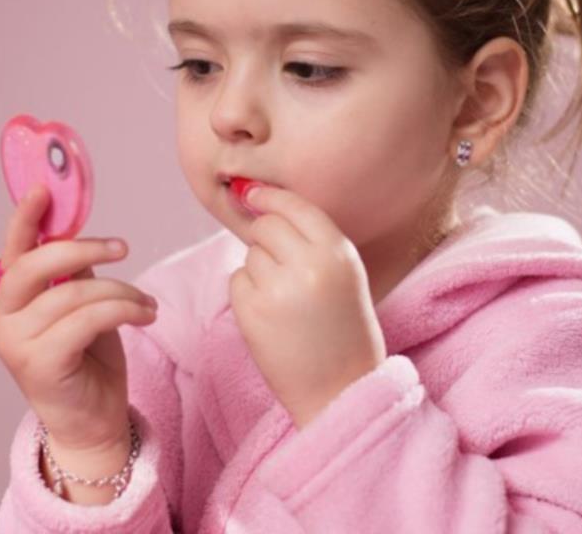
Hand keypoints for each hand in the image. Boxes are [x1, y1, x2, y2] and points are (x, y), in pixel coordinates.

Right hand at [0, 183, 157, 451]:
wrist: (93, 418)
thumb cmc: (88, 358)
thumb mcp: (81, 307)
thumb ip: (73, 275)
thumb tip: (81, 239)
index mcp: (11, 299)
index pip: (14, 251)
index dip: (25, 218)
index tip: (44, 188)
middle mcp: (3, 319)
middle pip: (36, 264)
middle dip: (84, 248)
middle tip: (121, 247)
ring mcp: (16, 344)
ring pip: (75, 292)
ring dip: (122, 291)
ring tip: (146, 303)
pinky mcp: (40, 364)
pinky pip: (89, 319)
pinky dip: (126, 310)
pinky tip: (145, 315)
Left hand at [228, 185, 386, 428]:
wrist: (342, 389)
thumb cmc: (344, 327)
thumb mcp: (345, 272)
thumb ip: (311, 237)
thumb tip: (257, 197)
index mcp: (338, 251)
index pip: (294, 205)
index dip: (269, 197)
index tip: (252, 193)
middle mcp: (309, 264)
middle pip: (266, 225)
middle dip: (265, 237)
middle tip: (282, 266)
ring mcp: (278, 289)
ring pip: (250, 254)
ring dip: (259, 270)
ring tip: (287, 301)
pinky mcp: (252, 313)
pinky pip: (236, 281)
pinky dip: (247, 294)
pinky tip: (271, 317)